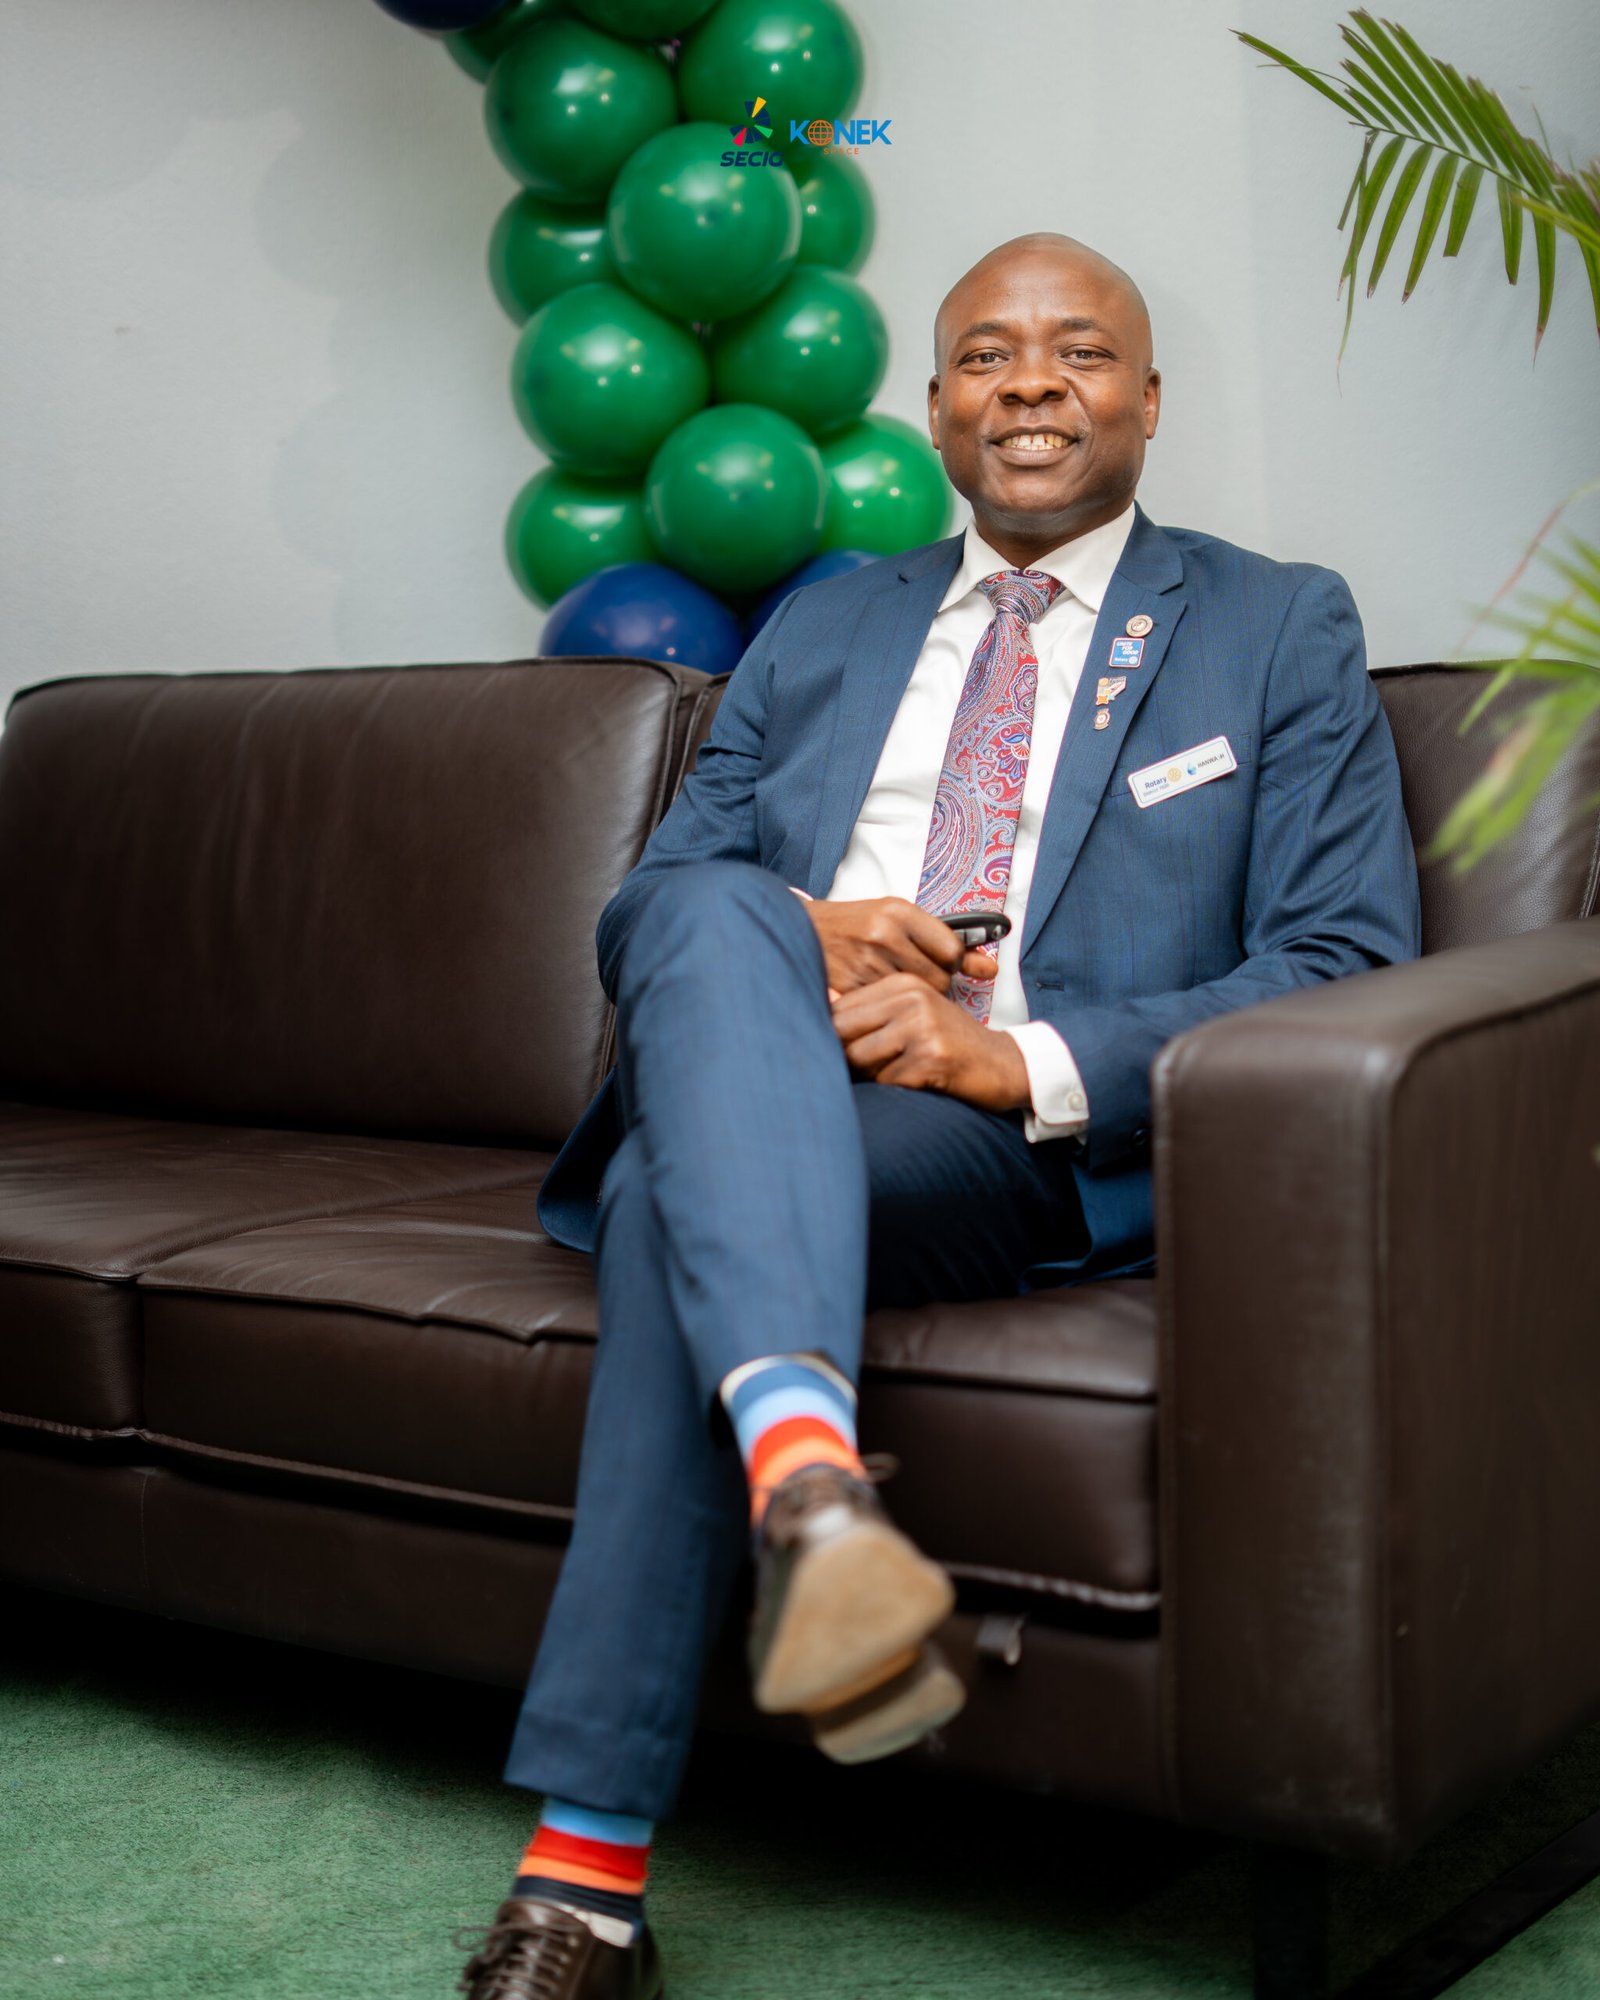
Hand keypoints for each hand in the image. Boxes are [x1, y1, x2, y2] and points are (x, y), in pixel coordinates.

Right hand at [804, 896, 996, 1000]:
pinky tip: (878, 996)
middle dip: (933, 983)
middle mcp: (883, 934)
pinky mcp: (849, 987)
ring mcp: (865, 962)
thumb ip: (945, 942)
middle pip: (938, 980)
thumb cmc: (853, 925)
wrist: (799, 930)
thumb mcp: (897, 919)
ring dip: (909, 998)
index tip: (938, 963)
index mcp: (898, 911)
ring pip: (914, 998)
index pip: (952, 950)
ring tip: (892, 983)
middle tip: (913, 976)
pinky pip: (888, 1008)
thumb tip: (991, 969)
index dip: (950, 963)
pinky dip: (887, 1007)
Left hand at [829, 973, 1031, 1112]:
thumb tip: (819, 1006)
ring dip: (872, 1075)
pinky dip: (895, 1088)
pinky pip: (886, 1081)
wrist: (1003, 1065)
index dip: (834, 1036)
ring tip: (898, 1072)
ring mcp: (922, 1027)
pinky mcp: (932, 1058)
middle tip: (870, 1068)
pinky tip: (917, 1082)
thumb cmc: (948, 1043)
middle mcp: (911, 999)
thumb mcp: (912, 1016)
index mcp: (902, 983)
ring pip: (860, 1058)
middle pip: (842, 1032)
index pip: (839, 1008)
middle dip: (847, 1057)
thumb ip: (868, 1014)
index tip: (851, 1049)